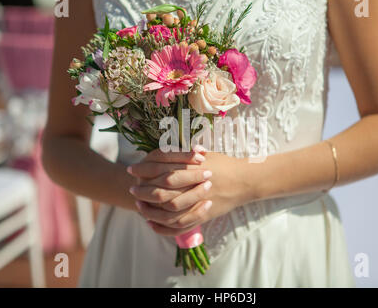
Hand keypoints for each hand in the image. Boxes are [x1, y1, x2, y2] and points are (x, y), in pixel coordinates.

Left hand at [129, 147, 252, 235]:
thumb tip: (159, 150)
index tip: (131, 170)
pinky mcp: (203, 216)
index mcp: (193, 168)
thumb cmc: (224, 164)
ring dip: (151, 209)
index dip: (144, 170)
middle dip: (144, 191)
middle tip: (131, 189)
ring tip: (139, 205)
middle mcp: (195, 186)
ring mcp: (199, 203)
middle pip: (162, 191)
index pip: (161, 169)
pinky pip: (180, 226)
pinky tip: (152, 223)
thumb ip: (182, 153)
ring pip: (168, 211)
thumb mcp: (204, 153)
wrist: (246, 180)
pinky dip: (163, 227)